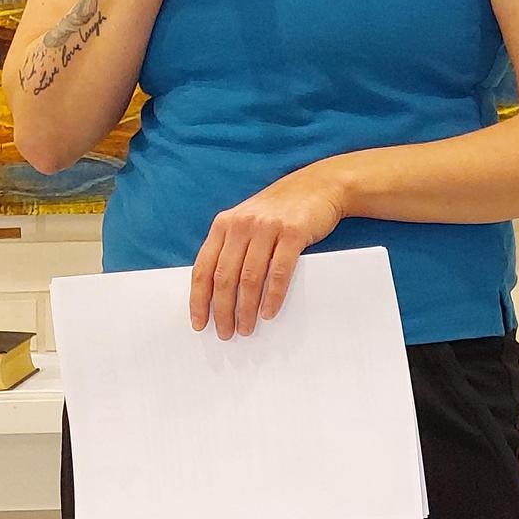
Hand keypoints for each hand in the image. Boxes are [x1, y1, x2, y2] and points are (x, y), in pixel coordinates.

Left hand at [190, 163, 346, 338]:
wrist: (319, 186)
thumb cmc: (280, 209)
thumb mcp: (246, 220)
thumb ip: (230, 246)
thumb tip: (216, 291)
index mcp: (224, 224)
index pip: (203, 268)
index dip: (199, 299)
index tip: (200, 323)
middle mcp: (241, 225)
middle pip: (224, 277)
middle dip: (222, 310)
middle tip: (226, 333)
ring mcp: (267, 228)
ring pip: (249, 278)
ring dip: (246, 309)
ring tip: (246, 328)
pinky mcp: (293, 233)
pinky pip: (279, 272)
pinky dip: (273, 296)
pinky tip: (269, 312)